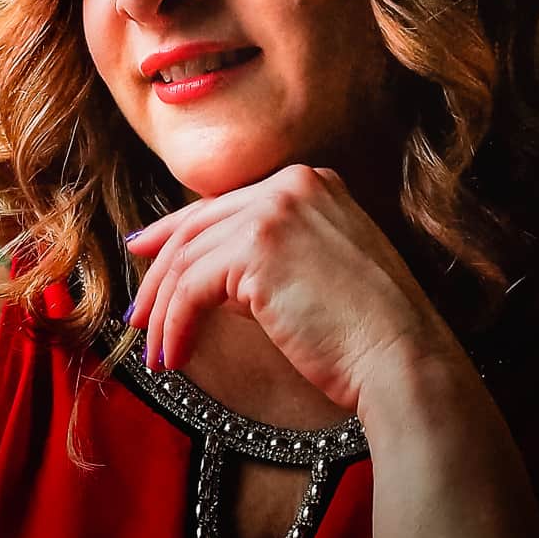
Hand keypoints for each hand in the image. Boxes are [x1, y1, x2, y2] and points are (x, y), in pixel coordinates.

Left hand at [123, 164, 462, 411]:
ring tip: (154, 349)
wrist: (401, 354)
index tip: (146, 255)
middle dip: (159, 271)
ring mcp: (274, 210)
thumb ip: (270, 252)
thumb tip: (204, 268)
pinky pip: (191, 288)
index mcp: (313, 181)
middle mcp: (292, 183)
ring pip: (188, 258)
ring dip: (163, 310)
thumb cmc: (366, 330)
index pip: (226, 204)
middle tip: (137, 313)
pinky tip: (174, 356)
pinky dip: (175, 325)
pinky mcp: (256, 249)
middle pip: (199, 225)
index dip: (177, 232)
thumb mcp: (319, 268)